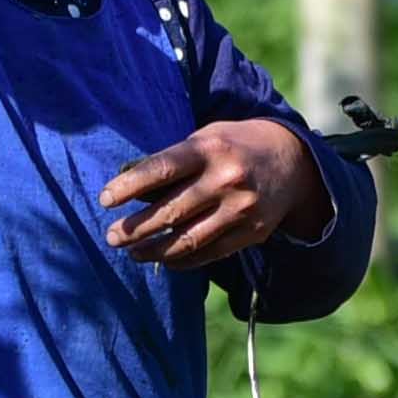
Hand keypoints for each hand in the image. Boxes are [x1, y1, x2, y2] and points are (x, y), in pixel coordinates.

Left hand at [100, 117, 319, 267]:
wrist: (293, 161)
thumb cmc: (235, 145)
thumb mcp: (206, 137)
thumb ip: (173, 160)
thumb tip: (128, 188)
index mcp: (210, 148)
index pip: (160, 170)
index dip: (128, 187)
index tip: (104, 200)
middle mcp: (226, 179)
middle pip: (170, 211)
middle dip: (134, 228)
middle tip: (112, 236)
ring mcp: (241, 209)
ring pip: (187, 240)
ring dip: (153, 251)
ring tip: (132, 253)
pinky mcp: (252, 233)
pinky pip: (209, 254)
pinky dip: (182, 260)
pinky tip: (164, 259)